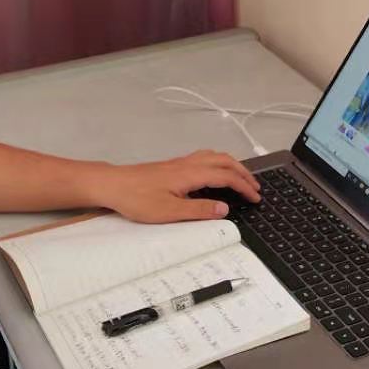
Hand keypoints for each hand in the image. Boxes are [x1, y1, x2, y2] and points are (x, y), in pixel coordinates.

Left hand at [88, 149, 260, 223]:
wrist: (112, 184)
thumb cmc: (137, 199)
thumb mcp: (169, 212)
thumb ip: (199, 210)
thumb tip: (224, 208)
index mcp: (190, 174)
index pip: (226, 176)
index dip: (244, 187)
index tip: (256, 198)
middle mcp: (187, 164)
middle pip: (224, 161)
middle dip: (243, 173)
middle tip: (255, 188)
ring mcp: (180, 163)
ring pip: (214, 156)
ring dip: (232, 165)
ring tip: (242, 178)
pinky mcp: (172, 166)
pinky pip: (204, 158)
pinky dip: (218, 163)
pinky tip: (215, 174)